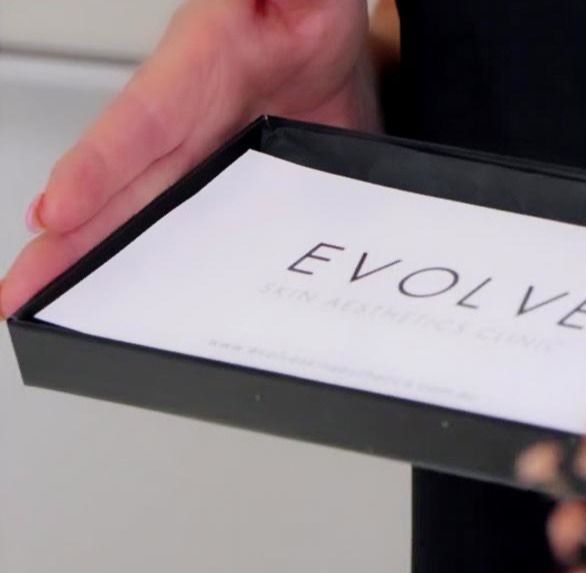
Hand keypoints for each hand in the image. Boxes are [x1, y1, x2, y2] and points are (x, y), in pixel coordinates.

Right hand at [1, 0, 377, 317]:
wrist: (338, 49)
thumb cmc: (309, 13)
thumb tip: (288, 0)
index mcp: (203, 63)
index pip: (146, 118)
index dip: (99, 166)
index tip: (59, 210)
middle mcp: (191, 118)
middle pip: (123, 187)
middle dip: (72, 242)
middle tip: (22, 292)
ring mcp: (205, 159)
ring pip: (144, 218)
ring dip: (98, 265)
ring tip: (48, 311)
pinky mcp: (229, 194)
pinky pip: (191, 236)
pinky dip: (160, 272)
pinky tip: (134, 306)